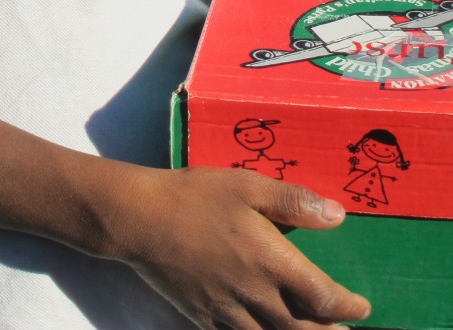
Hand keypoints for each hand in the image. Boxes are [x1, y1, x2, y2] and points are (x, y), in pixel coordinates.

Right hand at [115, 165, 370, 329]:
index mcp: (271, 262)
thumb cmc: (195, 197)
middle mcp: (255, 296)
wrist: (140, 220)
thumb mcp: (247, 185)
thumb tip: (338, 216)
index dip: (348, 306)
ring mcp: (228, 312)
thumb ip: (293, 202)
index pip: (323, 298)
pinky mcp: (204, 318)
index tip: (363, 306)